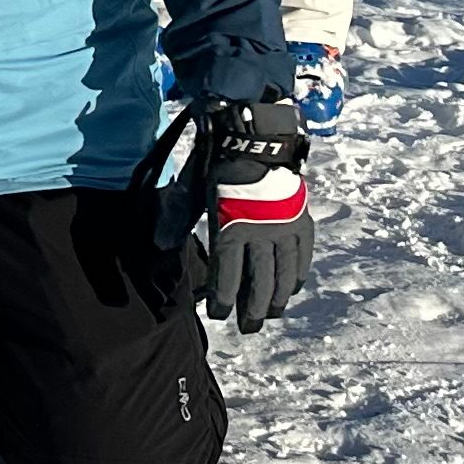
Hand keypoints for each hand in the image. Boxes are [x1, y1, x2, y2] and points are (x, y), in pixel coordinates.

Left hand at [165, 93, 313, 332]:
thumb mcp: (194, 191)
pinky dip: (298, 275)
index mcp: (232, 231)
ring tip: (272, 313)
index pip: (226, 279)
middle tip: (249, 327)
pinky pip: (303, 257)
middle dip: (253, 311)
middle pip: (259, 285)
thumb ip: (177, 218)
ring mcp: (284, 230)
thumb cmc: (219, 164)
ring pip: (284, 276)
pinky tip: (292, 287)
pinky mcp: (301, 220)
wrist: (253, 136)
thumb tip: (161, 245)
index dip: (221, 301)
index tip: (217, 314)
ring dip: (278, 299)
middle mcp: (260, 236)